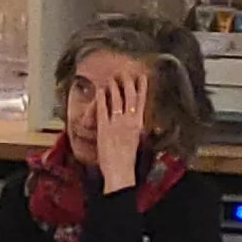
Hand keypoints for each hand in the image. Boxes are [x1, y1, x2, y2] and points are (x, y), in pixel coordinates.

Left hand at [91, 68, 148, 189]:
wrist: (120, 169)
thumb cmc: (127, 157)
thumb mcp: (136, 138)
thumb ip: (134, 126)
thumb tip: (135, 117)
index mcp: (138, 124)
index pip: (142, 101)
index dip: (142, 88)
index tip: (142, 77)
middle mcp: (129, 121)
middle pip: (130, 97)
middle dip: (128, 82)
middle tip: (125, 72)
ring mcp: (116, 123)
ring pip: (116, 100)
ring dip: (114, 87)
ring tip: (111, 78)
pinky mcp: (104, 128)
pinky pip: (102, 109)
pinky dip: (101, 99)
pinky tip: (99, 91)